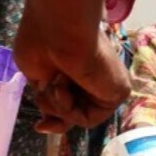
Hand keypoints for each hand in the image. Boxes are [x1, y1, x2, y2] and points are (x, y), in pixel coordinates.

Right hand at [14, 2, 130, 132]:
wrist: (58, 29)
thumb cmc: (41, 41)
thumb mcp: (36, 75)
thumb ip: (46, 97)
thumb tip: (48, 120)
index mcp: (78, 67)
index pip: (72, 99)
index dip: (55, 114)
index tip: (40, 126)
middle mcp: (95, 76)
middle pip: (77, 111)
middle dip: (57, 119)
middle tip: (42, 124)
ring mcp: (108, 85)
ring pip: (80, 115)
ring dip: (58, 106)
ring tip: (53, 83)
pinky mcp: (119, 92)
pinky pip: (91, 117)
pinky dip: (71, 110)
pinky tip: (63, 88)